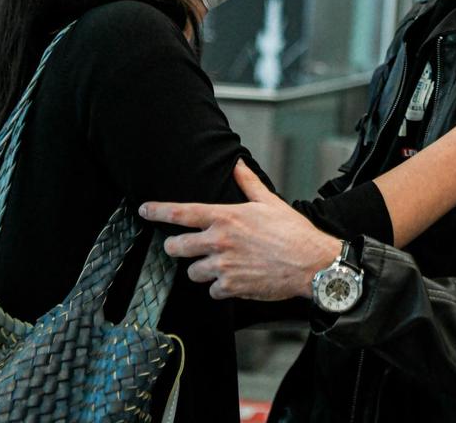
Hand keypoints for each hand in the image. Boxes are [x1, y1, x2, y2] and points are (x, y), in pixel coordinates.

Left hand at [138, 161, 339, 300]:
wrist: (310, 264)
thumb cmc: (292, 232)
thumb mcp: (269, 202)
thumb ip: (248, 183)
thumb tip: (238, 164)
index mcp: (225, 217)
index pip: (180, 213)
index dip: (157, 211)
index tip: (144, 210)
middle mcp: (219, 241)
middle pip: (177, 246)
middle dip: (175, 247)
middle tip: (181, 247)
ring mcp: (223, 267)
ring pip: (192, 272)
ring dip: (201, 269)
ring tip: (218, 264)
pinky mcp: (232, 288)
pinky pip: (213, 291)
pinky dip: (220, 288)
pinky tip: (234, 280)